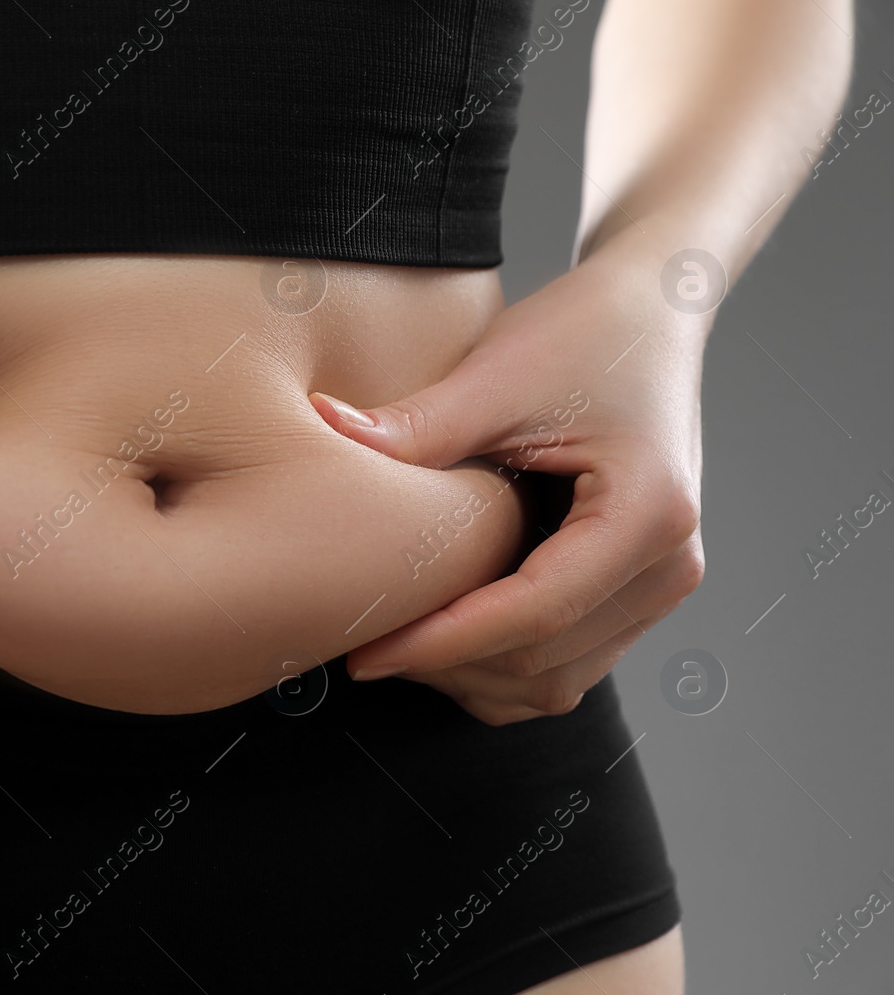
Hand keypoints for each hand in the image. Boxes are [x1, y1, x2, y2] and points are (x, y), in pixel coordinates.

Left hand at [311, 254, 706, 724]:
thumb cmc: (584, 331)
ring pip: (558, 682)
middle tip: (364, 643)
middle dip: (448, 665)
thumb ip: (416, 422)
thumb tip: (324, 423)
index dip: (441, 642)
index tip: (365, 653)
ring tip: (396, 638)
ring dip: (472, 676)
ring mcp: (662, 583)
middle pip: (546, 662)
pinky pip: (569, 664)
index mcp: (647, 513)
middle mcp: (669, 563)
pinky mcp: (640, 589)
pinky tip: (441, 629)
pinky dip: (501, 666)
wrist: (647, 312)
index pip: (534, 615)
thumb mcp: (497, 373)